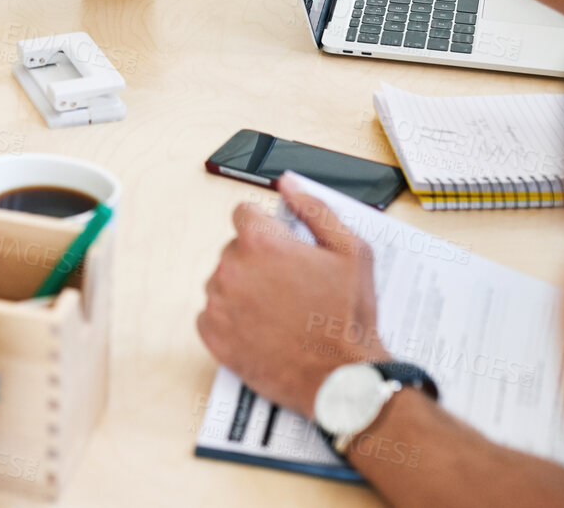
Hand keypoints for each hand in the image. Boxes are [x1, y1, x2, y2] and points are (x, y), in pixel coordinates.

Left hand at [196, 176, 382, 417]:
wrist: (341, 379)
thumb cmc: (348, 317)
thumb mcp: (351, 251)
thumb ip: (315, 209)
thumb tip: (288, 184)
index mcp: (261, 241)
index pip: (244, 214)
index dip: (266, 229)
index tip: (281, 248)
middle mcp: (232, 267)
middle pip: (234, 250)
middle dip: (258, 262)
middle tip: (290, 287)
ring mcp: (219, 302)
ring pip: (222, 282)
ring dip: (244, 290)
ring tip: (279, 312)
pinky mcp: (213, 335)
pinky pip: (212, 314)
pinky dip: (231, 319)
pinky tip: (261, 329)